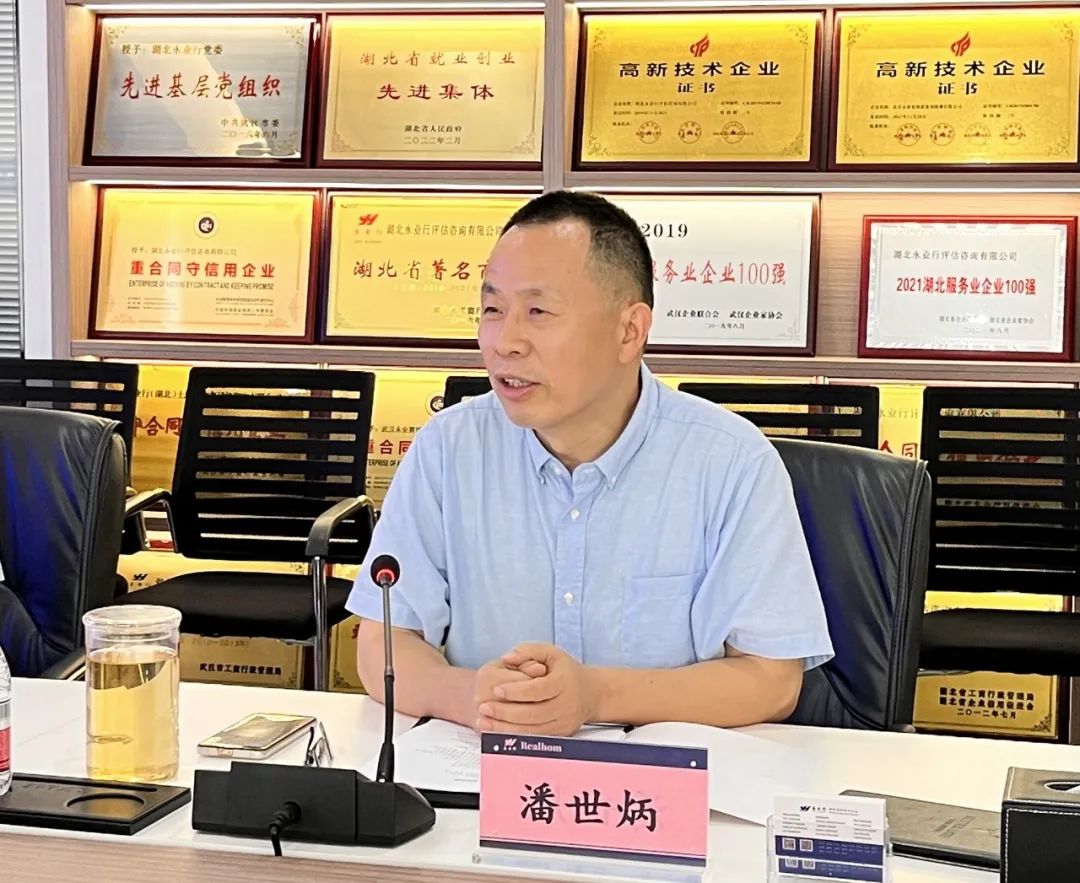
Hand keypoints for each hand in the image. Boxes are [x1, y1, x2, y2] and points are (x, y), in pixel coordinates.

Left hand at [475, 643, 598, 736]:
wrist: (590, 693)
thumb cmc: (564, 670)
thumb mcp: (550, 652)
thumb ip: (527, 651)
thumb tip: (506, 657)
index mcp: (563, 683)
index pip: (537, 689)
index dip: (515, 690)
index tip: (496, 689)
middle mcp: (565, 705)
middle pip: (532, 713)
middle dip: (505, 712)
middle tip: (483, 707)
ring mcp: (563, 723)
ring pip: (532, 730)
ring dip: (505, 728)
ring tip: (484, 721)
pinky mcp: (559, 735)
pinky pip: (534, 739)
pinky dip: (514, 737)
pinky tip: (496, 731)